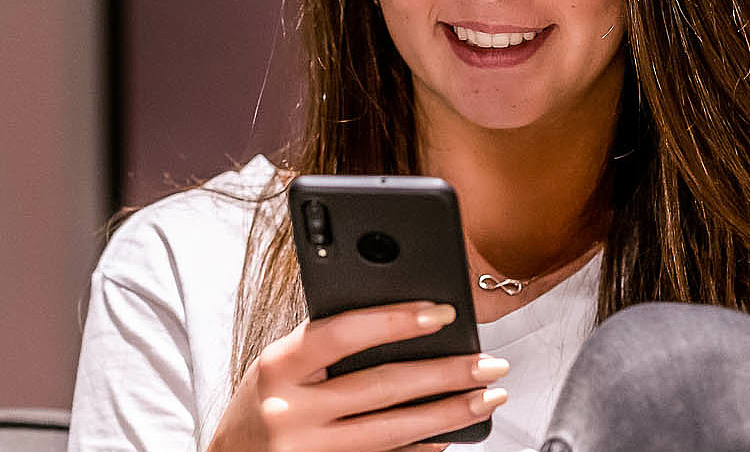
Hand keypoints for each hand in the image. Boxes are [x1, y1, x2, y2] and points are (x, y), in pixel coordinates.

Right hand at [204, 301, 508, 451]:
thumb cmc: (259, 405)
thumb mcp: (276, 367)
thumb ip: (322, 347)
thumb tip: (402, 325)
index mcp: (276, 366)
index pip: (343, 334)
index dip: (396, 320)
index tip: (443, 312)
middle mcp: (291, 411)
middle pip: (383, 387)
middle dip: (446, 373)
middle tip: (490, 363)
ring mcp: (309, 451)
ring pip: (394, 431)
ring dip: (450, 414)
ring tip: (488, 397)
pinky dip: (423, 450)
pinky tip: (452, 435)